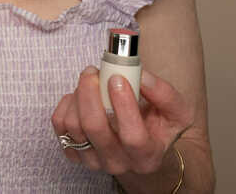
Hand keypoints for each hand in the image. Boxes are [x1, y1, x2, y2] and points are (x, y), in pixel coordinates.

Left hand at [51, 66, 193, 176]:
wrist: (142, 141)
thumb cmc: (159, 124)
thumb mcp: (176, 110)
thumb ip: (163, 94)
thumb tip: (140, 77)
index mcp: (147, 157)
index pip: (133, 137)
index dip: (124, 106)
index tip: (117, 79)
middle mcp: (119, 164)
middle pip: (95, 128)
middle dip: (90, 93)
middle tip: (93, 72)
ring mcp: (93, 160)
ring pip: (74, 124)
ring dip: (78, 96)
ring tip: (90, 83)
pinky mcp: (73, 152)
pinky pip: (59, 124)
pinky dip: (66, 104)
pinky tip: (80, 98)